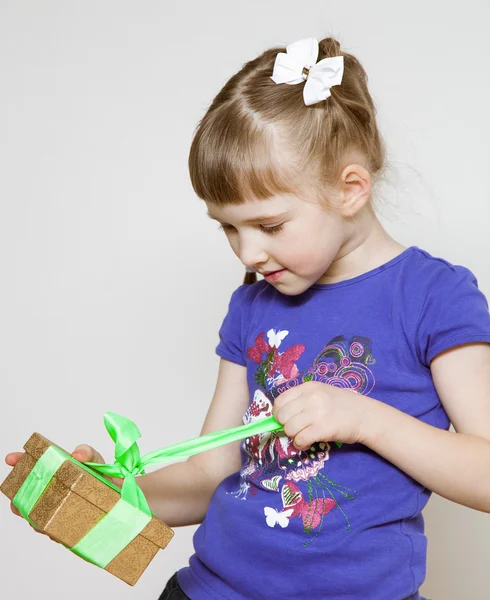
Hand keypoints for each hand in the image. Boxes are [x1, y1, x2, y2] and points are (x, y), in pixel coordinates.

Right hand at [4, 444, 122, 538]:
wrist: (121, 500)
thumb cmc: (103, 477)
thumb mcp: (96, 461)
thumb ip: (88, 453)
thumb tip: (77, 454)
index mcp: (55, 471)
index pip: (32, 464)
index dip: (20, 461)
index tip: (11, 459)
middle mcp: (51, 491)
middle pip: (27, 493)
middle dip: (20, 497)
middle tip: (19, 499)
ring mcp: (55, 509)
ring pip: (35, 516)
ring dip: (34, 518)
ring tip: (38, 518)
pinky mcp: (64, 527)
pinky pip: (52, 531)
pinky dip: (51, 531)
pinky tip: (54, 530)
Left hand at [272, 381, 370, 449]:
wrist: (365, 415)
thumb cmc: (342, 405)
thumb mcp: (320, 393)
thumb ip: (302, 401)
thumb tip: (279, 417)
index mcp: (308, 387)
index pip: (280, 400)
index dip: (277, 413)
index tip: (283, 420)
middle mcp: (310, 398)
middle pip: (281, 416)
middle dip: (285, 425)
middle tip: (296, 428)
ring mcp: (317, 413)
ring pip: (289, 429)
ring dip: (293, 436)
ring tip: (304, 436)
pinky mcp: (323, 429)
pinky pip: (300, 440)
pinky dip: (300, 444)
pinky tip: (308, 442)